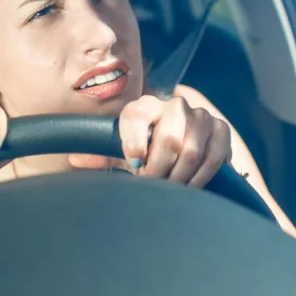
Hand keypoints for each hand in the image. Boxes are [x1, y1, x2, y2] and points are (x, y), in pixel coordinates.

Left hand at [70, 95, 231, 187]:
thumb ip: (102, 156)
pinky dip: (201, 176)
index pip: (136, 114)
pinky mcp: (221, 129)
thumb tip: (74, 158)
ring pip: (191, 149)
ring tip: (171, 189)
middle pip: (167, 137)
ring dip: (180, 176)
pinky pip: (214, 155)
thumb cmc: (147, 152)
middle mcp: (173, 105)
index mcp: (144, 107)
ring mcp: (200, 116)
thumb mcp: (124, 153)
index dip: (134, 141)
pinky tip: (191, 187)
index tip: (135, 165)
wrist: (185, 144)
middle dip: (159, 169)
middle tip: (153, 186)